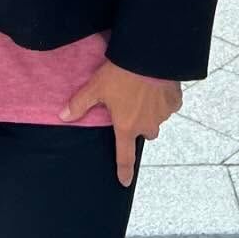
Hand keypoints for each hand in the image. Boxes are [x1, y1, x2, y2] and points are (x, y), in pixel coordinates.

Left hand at [60, 60, 181, 185]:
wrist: (148, 56)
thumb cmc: (121, 73)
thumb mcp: (96, 87)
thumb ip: (80, 104)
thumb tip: (63, 116)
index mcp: (127, 126)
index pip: (125, 156)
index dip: (124, 171)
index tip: (125, 181)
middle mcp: (147, 125)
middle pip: (144, 133)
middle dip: (140, 124)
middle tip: (131, 106)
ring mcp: (162, 114)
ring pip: (157, 118)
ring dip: (151, 109)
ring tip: (143, 90)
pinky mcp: (174, 101)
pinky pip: (169, 104)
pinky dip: (164, 98)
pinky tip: (157, 84)